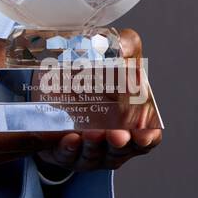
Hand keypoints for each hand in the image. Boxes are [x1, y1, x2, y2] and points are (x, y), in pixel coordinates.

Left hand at [33, 28, 162, 175]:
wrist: (50, 93)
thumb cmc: (91, 82)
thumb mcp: (110, 62)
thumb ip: (124, 49)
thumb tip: (125, 43)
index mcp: (129, 124)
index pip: (146, 138)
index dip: (147, 139)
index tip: (145, 135)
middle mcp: (110, 142)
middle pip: (120, 150)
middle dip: (120, 144)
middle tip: (117, 135)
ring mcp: (87, 149)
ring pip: (93, 154)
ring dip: (94, 145)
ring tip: (92, 133)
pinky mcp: (62, 151)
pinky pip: (66, 154)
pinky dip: (70, 148)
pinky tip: (70, 138)